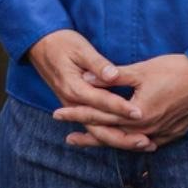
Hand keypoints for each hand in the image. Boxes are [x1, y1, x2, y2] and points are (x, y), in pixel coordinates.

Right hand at [27, 29, 141, 145]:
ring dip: (120, 141)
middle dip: (123, 137)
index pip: (101, 102)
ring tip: (143, 144)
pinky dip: (111, 137)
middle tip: (146, 141)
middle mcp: (72, 103)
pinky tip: (128, 142)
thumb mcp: (80, 48)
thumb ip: (97, 64)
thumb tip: (113, 75)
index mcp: (74, 87)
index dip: (121, 108)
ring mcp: (73, 108)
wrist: (40, 45)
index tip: (140, 113)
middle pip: (99, 127)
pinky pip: (94, 128)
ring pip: (97, 132)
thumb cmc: (63, 43)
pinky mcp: (77, 108)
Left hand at [73, 54, 187, 149]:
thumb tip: (86, 78)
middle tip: (67, 135)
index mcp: (137, 113)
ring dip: (106, 141)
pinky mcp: (172, 135)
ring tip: (87, 142)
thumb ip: (114, 77)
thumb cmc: (177, 70)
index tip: (58, 113)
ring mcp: (160, 134)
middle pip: (110, 135)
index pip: (99, 115)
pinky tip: (122, 143)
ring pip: (126, 143)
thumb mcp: (142, 70)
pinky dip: (129, 143)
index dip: (77, 113)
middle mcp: (147, 129)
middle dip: (87, 134)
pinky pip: (145, 144)